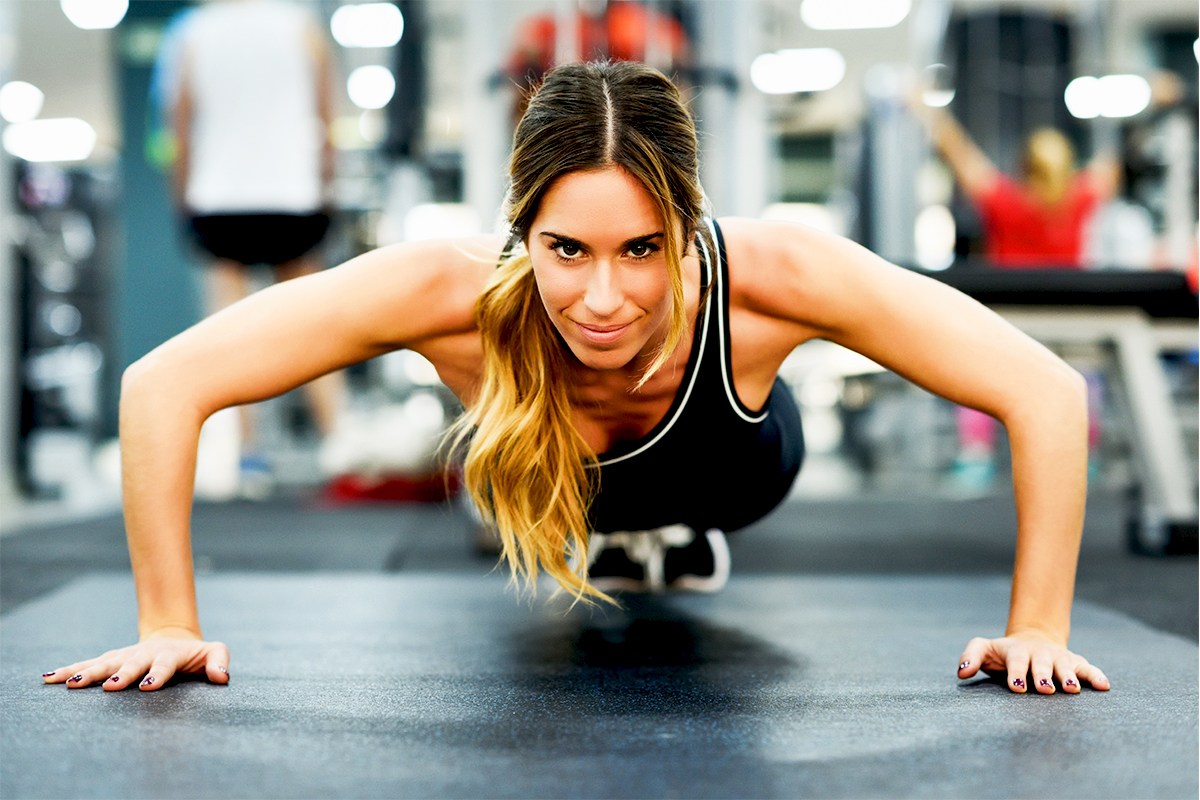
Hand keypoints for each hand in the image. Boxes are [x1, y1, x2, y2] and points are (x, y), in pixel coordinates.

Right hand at [41, 628, 229, 691]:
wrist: (174, 638)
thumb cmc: (196, 653)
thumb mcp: (214, 652)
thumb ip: (218, 662)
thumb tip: (222, 677)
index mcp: (170, 654)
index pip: (164, 664)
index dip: (157, 675)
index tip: (147, 686)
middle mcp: (144, 653)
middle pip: (130, 663)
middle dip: (120, 674)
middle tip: (109, 687)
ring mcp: (125, 655)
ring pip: (104, 663)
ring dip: (88, 672)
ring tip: (70, 684)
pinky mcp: (111, 659)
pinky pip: (88, 664)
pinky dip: (69, 670)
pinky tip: (49, 677)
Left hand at [956, 632, 1109, 693]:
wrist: (1031, 640)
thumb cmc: (1003, 653)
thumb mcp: (984, 649)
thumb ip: (970, 656)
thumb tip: (962, 673)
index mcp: (1017, 651)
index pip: (1016, 661)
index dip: (1017, 673)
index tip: (1017, 688)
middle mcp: (1040, 653)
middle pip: (1042, 663)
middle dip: (1044, 675)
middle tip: (1045, 688)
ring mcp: (1058, 657)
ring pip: (1066, 665)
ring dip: (1069, 676)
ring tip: (1072, 689)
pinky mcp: (1075, 662)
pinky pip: (1087, 668)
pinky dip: (1095, 676)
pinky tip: (1104, 686)